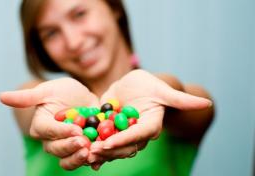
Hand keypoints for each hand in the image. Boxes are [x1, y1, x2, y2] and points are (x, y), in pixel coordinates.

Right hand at [0, 78, 98, 169]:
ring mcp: (67, 146)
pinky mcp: (82, 149)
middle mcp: (52, 140)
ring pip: (69, 159)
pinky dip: (93, 162)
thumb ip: (27, 97)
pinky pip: (85, 160)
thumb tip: (0, 96)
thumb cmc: (63, 91)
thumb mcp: (47, 90)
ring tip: (92, 153)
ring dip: (80, 159)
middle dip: (71, 147)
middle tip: (84, 142)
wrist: (83, 98)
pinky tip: (99, 161)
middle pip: (57, 149)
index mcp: (41, 126)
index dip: (61, 132)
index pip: (48, 132)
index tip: (76, 130)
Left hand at [87, 69, 211, 168]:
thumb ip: (181, 100)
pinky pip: (103, 141)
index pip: (139, 135)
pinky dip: (93, 147)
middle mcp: (137, 133)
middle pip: (124, 146)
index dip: (124, 139)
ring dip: (99, 152)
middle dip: (108, 150)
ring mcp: (123, 133)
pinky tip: (83, 152)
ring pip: (113, 147)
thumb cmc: (151, 85)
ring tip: (84, 153)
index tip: (108, 143)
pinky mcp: (111, 130)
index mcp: (150, 125)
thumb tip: (207, 102)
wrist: (134, 86)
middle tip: (91, 152)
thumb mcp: (163, 90)